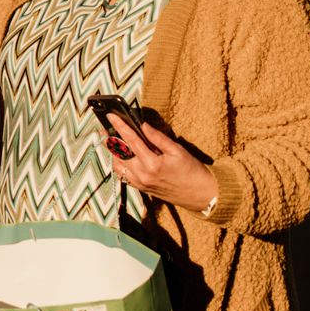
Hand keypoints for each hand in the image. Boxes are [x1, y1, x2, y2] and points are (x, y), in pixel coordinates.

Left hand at [104, 113, 219, 212]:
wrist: (202, 195)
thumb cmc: (192, 172)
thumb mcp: (178, 150)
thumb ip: (157, 138)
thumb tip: (142, 125)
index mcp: (152, 164)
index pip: (131, 140)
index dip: (119, 126)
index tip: (111, 116)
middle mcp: (142, 175)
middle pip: (119, 153)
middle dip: (111, 138)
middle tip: (107, 127)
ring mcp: (140, 183)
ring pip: (117, 165)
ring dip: (114, 152)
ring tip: (114, 139)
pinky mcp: (141, 188)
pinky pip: (123, 175)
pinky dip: (119, 163)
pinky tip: (122, 155)